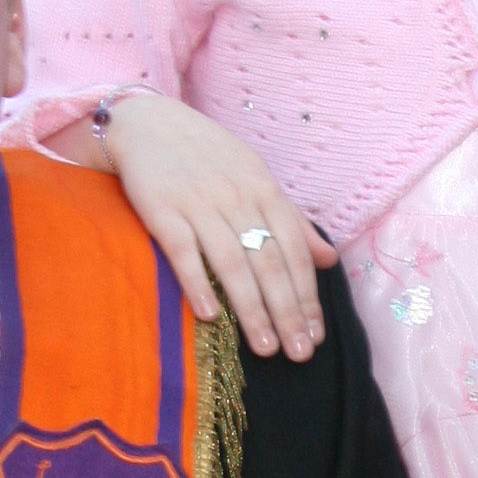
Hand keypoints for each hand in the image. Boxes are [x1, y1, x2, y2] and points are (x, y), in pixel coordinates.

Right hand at [94, 95, 337, 363]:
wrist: (148, 123)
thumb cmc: (208, 156)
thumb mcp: (257, 178)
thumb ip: (292, 220)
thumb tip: (330, 260)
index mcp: (264, 190)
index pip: (294, 251)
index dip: (307, 295)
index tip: (315, 335)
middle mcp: (237, 197)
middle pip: (269, 263)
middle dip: (287, 312)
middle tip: (299, 354)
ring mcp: (199, 203)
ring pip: (232, 263)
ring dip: (251, 309)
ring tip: (265, 347)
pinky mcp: (161, 209)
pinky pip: (183, 251)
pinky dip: (197, 283)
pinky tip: (210, 316)